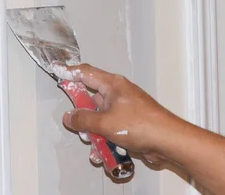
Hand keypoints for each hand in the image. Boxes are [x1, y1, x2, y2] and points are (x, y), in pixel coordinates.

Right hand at [61, 63, 181, 164]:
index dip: (69, 72)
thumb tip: (71, 116)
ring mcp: (124, 109)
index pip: (85, 73)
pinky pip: (109, 130)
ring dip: (95, 134)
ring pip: (99, 119)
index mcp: (113, 84)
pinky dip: (105, 140)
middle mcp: (118, 94)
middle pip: (90, 99)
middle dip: (83, 116)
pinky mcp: (129, 124)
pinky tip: (106, 152)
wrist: (167, 141)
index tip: (57, 71)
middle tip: (81, 126)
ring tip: (98, 143)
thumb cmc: (144, 125)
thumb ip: (83, 119)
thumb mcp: (104, 123)